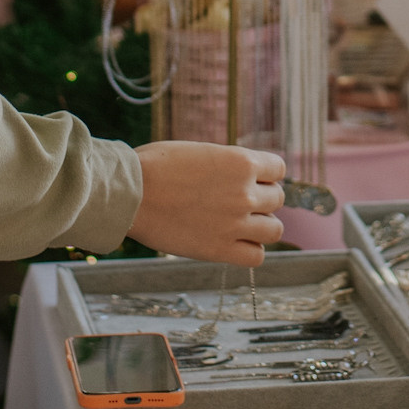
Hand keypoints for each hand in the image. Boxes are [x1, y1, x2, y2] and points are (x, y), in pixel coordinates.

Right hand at [130, 143, 286, 266]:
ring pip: (274, 229)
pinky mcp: (220, 250)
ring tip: (239, 223)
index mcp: (241, 161)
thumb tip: (243, 175)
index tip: (252, 179)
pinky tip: (234, 242)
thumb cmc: (156, 166)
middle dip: (262, 198)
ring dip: (261, 225)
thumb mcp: (201, 152)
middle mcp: (245, 193)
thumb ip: (228, 164)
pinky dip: (251, 250)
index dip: (265, 174)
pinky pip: (257, 256)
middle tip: (238, 200)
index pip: (278, 168)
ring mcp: (235, 224)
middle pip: (277, 199)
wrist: (130, 194)